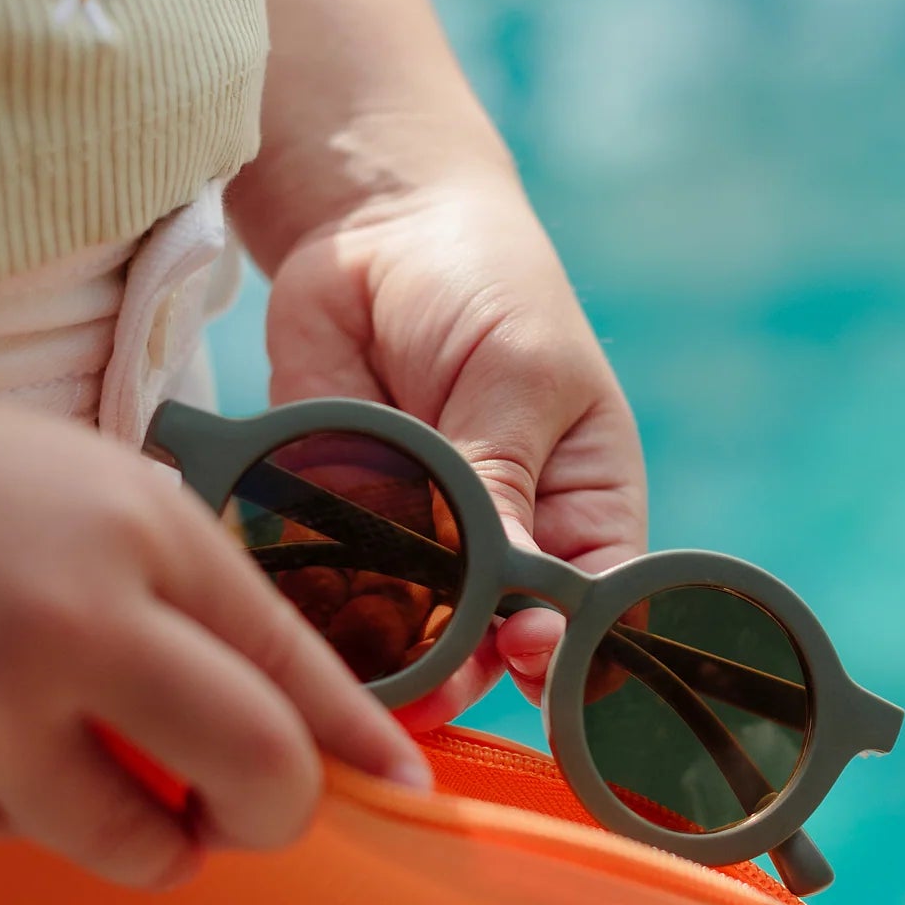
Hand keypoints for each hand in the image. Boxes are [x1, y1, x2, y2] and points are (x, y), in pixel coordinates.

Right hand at [0, 322, 427, 887]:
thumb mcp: (76, 483)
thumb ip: (178, 583)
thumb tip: (274, 701)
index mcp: (144, 528)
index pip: (299, 661)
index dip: (361, 741)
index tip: (402, 788)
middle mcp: (88, 624)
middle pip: (262, 776)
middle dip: (277, 817)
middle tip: (249, 819)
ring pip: (143, 847)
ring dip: (148, 839)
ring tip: (100, 780)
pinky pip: (16, 838)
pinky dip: (12, 808)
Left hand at [261, 163, 647, 727]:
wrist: (373, 226)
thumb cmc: (485, 286)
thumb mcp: (518, 371)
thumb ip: (504, 476)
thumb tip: (506, 582)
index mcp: (582, 510)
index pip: (596, 608)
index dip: (571, 647)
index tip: (533, 649)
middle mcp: (506, 544)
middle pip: (496, 642)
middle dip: (467, 667)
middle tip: (440, 678)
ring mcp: (420, 542)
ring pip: (411, 632)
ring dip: (391, 656)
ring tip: (372, 667)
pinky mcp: (338, 524)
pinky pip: (330, 584)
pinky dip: (320, 607)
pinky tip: (309, 619)